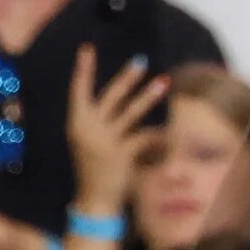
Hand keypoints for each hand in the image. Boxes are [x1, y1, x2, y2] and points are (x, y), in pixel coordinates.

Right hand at [67, 45, 167, 213]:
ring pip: (131, 113)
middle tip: (141, 61)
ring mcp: (104, 142)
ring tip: (164, 81)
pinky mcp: (121, 154)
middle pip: (110, 97)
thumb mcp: (89, 141)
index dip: (83, 69)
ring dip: (148, 97)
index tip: (87, 48)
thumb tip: (125, 94)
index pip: (78, 91)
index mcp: (76, 124)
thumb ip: (101, 120)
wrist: (93, 200)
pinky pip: (146, 137)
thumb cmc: (93, 168)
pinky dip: (161, 135)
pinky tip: (174, 131)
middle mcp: (88, 130)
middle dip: (126, 78)